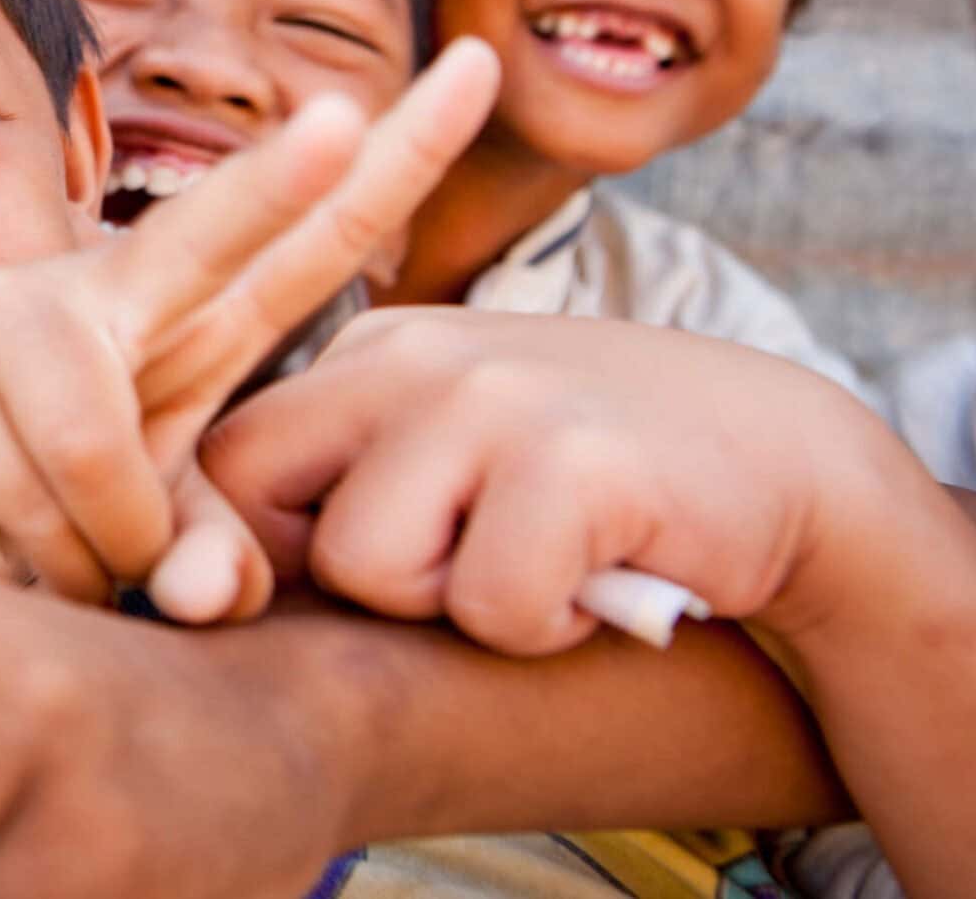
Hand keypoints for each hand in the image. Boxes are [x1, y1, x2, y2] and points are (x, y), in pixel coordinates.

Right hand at [0, 38, 499, 617]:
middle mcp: (122, 285)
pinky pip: (31, 489)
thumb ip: (218, 557)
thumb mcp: (164, 525)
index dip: (399, 154)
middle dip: (277, 180)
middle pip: (211, 228)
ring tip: (89, 557)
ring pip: (97, 449)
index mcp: (206, 310)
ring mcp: (29, 312)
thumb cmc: (58, 488)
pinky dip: (48, 556)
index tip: (479, 65)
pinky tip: (23, 552)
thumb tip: (206, 594)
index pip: (320, 231)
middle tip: (339, 122)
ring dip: (105, 541)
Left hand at [203, 307, 909, 655]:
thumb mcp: (446, 459)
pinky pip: (492, 607)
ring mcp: (492, 396)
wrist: (786, 468)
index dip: (270, 549)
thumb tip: (189, 593)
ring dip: (461, 602)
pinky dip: (549, 625)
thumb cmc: (590, 486)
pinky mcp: (574, 459)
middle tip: (474, 557)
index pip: (227, 466)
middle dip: (365, 578)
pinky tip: (602, 573)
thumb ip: (331, 497)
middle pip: (274, 515)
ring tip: (540, 555)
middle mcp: (413, 354)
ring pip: (370, 566)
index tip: (372, 566)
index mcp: (369, 351)